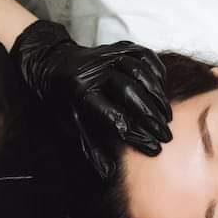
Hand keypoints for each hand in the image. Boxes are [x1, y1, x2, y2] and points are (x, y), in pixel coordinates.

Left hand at [10, 20, 170, 177]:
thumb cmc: (62, 98)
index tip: (153, 148)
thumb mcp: (70, 124)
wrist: (51, 62)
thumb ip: (90, 146)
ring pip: (139, 71)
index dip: (137, 136)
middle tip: (166, 134)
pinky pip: (144, 55)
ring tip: (166, 115)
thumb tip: (108, 172)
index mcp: (78, 93)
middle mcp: (92, 71)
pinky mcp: (119, 45)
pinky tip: (162, 90)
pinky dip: (157, 72)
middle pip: (129, 92)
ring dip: (157, 95)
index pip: (113, 117)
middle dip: (151, 116)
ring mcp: (107, 55)